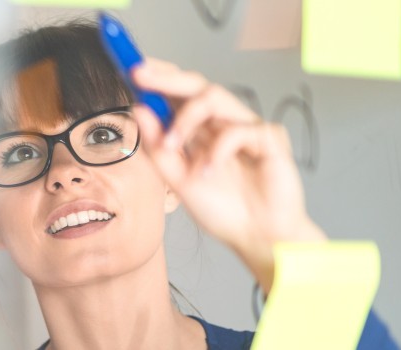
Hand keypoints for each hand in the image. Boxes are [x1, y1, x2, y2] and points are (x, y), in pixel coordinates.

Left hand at [131, 58, 325, 292]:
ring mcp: (246, 127)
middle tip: (139, 73)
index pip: (178, 94)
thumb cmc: (222, 208)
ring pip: (214, 97)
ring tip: (172, 146)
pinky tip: (210, 172)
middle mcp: (221, 123)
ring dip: (185, 120)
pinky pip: (239, 129)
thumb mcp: (178, 179)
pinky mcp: (270, 139)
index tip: (131, 67)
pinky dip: (218, 150)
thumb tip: (138, 109)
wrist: (256, 236)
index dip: (157, 77)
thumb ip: (158, 147)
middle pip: (196, 85)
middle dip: (166, 77)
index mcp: (199, 131)